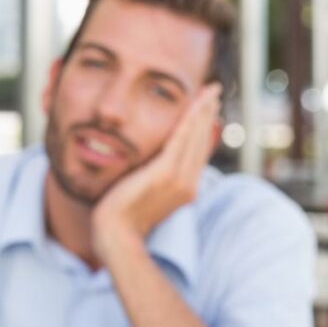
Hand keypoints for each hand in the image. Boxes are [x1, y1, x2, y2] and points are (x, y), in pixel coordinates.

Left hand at [91, 83, 221, 263]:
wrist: (115, 234)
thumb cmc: (120, 219)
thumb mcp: (142, 196)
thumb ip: (151, 181)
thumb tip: (147, 169)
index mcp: (184, 190)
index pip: (197, 153)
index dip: (202, 129)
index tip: (205, 109)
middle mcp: (188, 184)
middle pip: (201, 142)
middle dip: (207, 115)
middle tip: (212, 91)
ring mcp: (179, 180)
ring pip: (195, 137)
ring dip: (203, 111)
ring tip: (209, 91)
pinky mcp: (165, 173)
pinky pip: (182, 140)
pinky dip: (191, 120)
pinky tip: (196, 104)